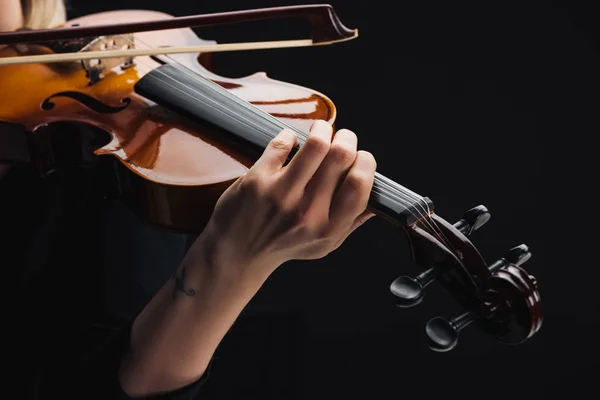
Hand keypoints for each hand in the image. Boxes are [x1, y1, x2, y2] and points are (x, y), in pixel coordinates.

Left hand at [186, 120, 376, 281]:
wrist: (237, 254)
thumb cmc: (283, 244)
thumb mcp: (323, 244)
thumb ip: (351, 222)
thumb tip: (379, 200)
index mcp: (329, 229)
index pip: (360, 184)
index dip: (365, 162)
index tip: (360, 156)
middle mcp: (307, 214)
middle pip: (341, 157)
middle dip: (346, 138)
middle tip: (342, 137)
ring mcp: (281, 196)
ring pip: (315, 144)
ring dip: (322, 128)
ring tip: (320, 129)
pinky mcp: (257, 181)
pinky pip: (282, 143)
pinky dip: (289, 136)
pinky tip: (289, 141)